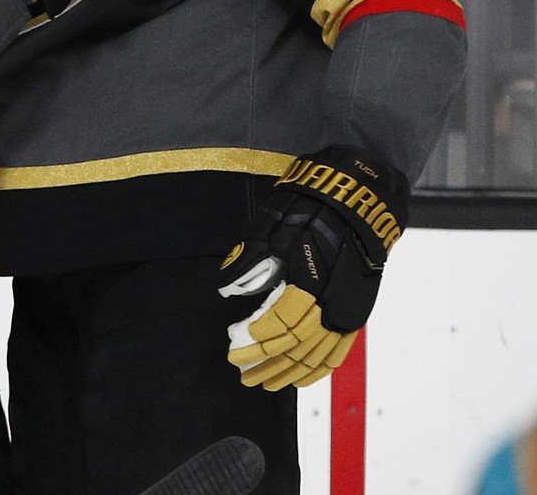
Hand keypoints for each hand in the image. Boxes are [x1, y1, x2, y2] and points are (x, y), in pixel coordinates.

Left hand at [218, 145, 408, 389]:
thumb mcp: (271, 225)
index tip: (232, 345)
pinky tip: (301, 379)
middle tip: (240, 371)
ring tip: (264, 382)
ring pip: (317, 354)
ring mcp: (348, 309)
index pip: (281, 323)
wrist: (358, 201)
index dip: (256, 338)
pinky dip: (318, 368)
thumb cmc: (309, 208)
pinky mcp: (357, 311)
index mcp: (312, 280)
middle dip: (266, 361)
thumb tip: (224, 289)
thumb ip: (249, 260)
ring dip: (289, 371)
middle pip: (297, 345)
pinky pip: (338, 350)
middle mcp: (334, 302)